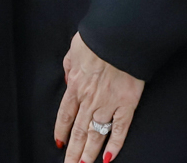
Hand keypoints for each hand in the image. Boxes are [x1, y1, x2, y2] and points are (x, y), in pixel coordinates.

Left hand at [54, 33, 144, 162]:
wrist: (121, 35)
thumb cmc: (99, 38)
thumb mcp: (74, 50)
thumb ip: (69, 66)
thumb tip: (68, 77)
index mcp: (75, 86)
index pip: (65, 116)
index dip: (61, 131)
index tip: (59, 143)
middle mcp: (89, 100)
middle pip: (78, 131)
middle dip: (72, 151)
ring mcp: (109, 103)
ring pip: (95, 134)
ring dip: (89, 152)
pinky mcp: (127, 103)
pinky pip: (120, 128)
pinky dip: (115, 144)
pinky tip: (109, 157)